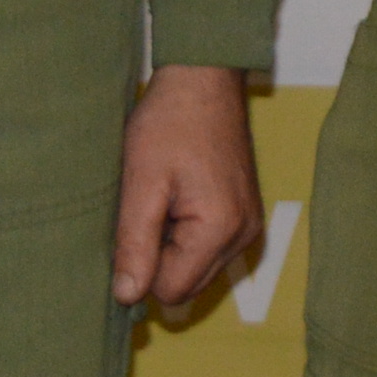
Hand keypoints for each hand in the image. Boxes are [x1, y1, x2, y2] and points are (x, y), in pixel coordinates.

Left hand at [113, 62, 261, 313]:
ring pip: (196, 270)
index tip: (134, 223)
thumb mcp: (141, 182)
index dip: (141, 267)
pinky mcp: (246, 216)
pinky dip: (186, 234)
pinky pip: (208, 250)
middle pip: (187, 285)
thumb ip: (134, 243)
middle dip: (158, 258)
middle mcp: (244, 235)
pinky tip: (177, 197)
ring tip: (164, 199)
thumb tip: (126, 296)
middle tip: (149, 207)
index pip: (171, 290)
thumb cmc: (169, 123)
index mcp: (220, 229)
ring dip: (171, 246)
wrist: (204, 79)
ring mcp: (249, 226)